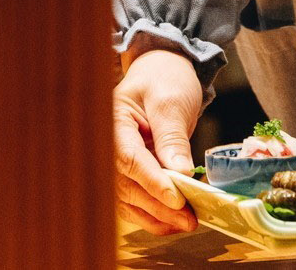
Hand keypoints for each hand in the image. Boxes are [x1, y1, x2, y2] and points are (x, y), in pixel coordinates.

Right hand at [113, 48, 203, 234]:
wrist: (161, 73)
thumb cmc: (164, 79)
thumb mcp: (171, 101)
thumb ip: (172, 136)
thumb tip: (179, 171)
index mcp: (112, 124)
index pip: (129, 159)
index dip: (152, 182)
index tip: (176, 198)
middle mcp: (107, 147)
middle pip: (127, 185)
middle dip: (159, 205)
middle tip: (188, 218)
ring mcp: (116, 162)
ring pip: (128, 199)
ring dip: (156, 215)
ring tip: (186, 223)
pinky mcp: (128, 172)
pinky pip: (134, 198)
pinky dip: (153, 213)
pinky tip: (173, 222)